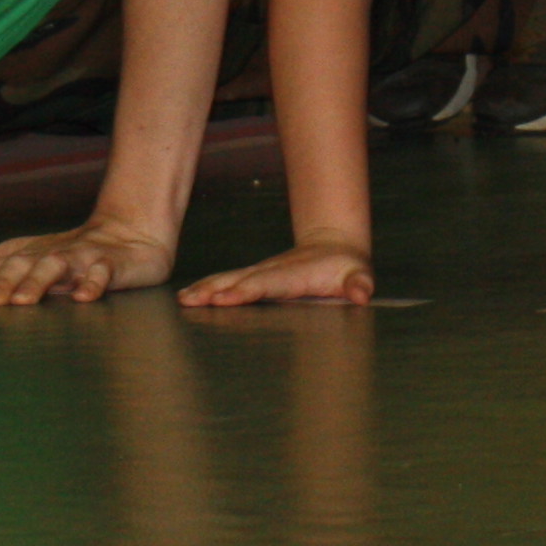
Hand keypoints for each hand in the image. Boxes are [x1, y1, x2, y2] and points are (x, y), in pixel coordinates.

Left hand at [0, 214, 175, 306]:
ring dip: (36, 282)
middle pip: (14, 264)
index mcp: (19, 255)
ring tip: (22, 302)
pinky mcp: (109, 263)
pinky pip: (100, 272)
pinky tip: (85, 297)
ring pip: (53, 266)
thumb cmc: (70, 258)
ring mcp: (77, 256)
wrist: (132, 234)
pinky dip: (92, 283)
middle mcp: (43, 253)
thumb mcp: (30, 270)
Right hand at [176, 239, 377, 306]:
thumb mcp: (359, 274)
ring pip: (228, 278)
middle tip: (193, 300)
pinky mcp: (254, 276)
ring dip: (206, 288)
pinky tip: (188, 296)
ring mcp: (261, 272)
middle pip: (240, 279)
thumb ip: (359, 284)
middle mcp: (272, 271)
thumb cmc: (347, 266)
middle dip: (216, 290)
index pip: (267, 284)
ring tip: (183, 299)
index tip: (225, 298)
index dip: (246, 290)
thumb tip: (362, 294)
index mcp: (295, 275)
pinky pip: (227, 281)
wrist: (334, 246)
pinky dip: (207, 287)